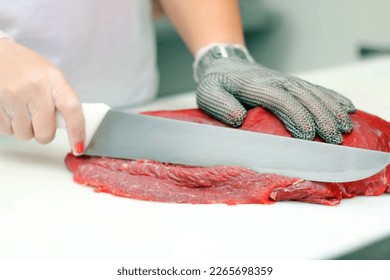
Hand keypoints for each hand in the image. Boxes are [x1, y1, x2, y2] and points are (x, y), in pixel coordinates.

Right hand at [0, 39, 84, 153]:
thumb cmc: (27, 68)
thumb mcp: (51, 78)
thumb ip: (62, 101)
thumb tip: (74, 129)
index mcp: (53, 80)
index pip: (72, 109)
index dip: (77, 131)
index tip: (79, 146)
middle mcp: (34, 88)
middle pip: (45, 132)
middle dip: (44, 133)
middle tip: (41, 121)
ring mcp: (12, 96)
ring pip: (24, 135)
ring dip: (25, 128)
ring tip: (22, 109)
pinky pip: (6, 131)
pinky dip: (9, 125)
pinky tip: (10, 108)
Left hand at [194, 44, 355, 143]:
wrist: (226, 65)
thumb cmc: (217, 85)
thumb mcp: (209, 94)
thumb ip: (221, 105)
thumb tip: (239, 118)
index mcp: (255, 86)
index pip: (280, 100)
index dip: (296, 116)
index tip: (308, 135)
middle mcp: (276, 81)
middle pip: (303, 97)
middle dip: (321, 117)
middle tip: (334, 139)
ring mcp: (286, 80)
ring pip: (314, 92)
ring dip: (331, 109)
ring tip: (345, 128)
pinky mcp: (293, 83)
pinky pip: (316, 88)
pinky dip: (333, 97)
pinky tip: (347, 108)